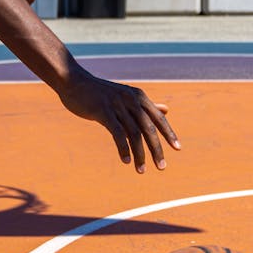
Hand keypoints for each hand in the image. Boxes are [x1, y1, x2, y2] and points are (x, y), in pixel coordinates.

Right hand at [62, 74, 180, 173]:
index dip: (168, 133)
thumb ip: (146, 105)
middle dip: (156, 149)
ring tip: (141, 170)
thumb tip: (166, 110)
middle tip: (162, 167)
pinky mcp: (103, 110)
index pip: (158, 118)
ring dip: (140, 154)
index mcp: (138, 96)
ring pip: (134, 134)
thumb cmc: (101, 92)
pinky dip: (123, 148)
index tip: (178, 148)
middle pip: (149, 128)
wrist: (74, 82)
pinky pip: (117, 133)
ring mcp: (117, 105)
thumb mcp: (126, 96)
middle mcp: (130, 99)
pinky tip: (126, 160)